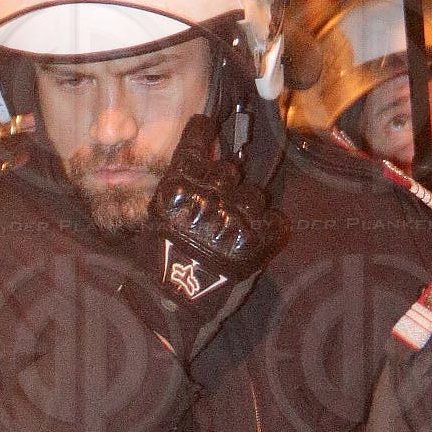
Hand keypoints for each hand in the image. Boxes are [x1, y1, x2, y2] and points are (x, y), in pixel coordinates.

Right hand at [144, 116, 287, 348]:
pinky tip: (253, 242)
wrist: (173, 307)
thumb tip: (200, 158)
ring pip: (255, 195)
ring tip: (234, 230)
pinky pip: (275, 222)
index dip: (203, 130)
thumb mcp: (156, 217)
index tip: (208, 124)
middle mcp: (206, 195)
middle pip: (230, 170)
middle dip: (227, 185)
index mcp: (177, 187)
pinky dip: (268, 231)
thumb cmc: (158, 264)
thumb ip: (178, 186)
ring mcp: (232, 217)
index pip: (195, 141)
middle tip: (219, 205)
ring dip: (247, 209)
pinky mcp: (255, 242)